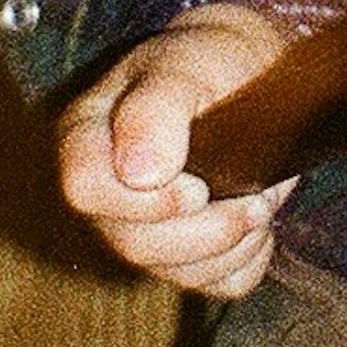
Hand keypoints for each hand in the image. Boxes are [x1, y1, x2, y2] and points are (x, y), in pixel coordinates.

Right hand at [58, 10, 301, 296]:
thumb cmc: (212, 62)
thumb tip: (137, 174)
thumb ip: (155, 110)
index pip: (85, 190)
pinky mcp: (185, 257)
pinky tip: (254, 223)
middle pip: (133, 246)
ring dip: (233, 243)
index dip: (144, 201)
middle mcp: (103, 194)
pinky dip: (248, 260)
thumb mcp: (186, 66)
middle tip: (255, 198)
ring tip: (260, 200)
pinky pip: (218, 285)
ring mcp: (140, 230)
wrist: (252, 74)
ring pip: (178, 275)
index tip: (197, 186)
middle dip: (206, 229)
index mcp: (85, 139)